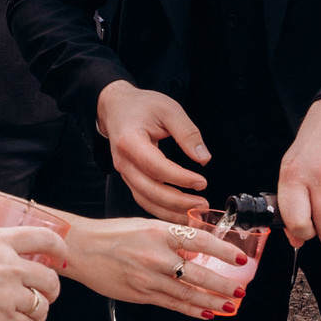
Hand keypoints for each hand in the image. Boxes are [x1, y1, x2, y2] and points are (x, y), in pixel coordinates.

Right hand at [0, 227, 65, 320]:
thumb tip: (4, 255)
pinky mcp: (2, 319)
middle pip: (50, 280)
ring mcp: (8, 293)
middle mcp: (10, 266)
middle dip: (51, 291)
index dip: (59, 248)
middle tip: (44, 296)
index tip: (61, 257)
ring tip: (21, 316)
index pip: (44, 238)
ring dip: (35, 313)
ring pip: (41, 307)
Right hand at [61, 216, 248, 318]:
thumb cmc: (112, 234)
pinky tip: (206, 313)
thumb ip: (171, 238)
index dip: (223, 251)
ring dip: (212, 301)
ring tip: (231, 304)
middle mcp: (156, 257)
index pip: (199, 242)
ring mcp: (148, 278)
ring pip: (187, 294)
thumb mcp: (145, 226)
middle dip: (223, 284)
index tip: (241, 259)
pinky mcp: (140, 294)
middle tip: (241, 289)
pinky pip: (171, 304)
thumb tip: (197, 250)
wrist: (80, 249)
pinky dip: (191, 310)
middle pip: (198, 274)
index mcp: (159, 233)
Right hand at [96, 80, 209, 222]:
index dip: (179, 178)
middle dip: (178, 202)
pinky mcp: (130, 179)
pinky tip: (180, 213)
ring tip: (195, 214)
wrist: (116, 108)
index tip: (202, 182)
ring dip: (171, 211)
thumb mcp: (169, 109)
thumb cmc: (142, 106)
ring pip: (146, 200)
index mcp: (130, 141)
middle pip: (149, 190)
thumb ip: (187, 132)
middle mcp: (123, 162)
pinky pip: (144, 200)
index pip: (156, 166)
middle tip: (202, 204)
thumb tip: (203, 158)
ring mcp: (124, 173)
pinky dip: (162, 210)